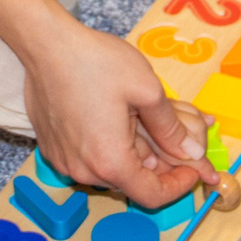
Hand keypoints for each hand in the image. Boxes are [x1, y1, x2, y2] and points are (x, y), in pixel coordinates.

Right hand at [21, 17, 215, 208]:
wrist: (47, 45)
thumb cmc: (96, 63)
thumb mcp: (147, 90)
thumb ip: (171, 129)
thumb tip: (191, 153)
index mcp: (110, 162)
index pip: (152, 195)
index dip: (178, 187)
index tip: (193, 169)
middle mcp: (83, 171)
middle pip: (130, 182)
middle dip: (157, 165)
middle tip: (172, 136)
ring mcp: (64, 161)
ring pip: (108, 169)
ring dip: (130, 153)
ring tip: (140, 120)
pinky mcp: (52, 147)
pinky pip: (87, 158)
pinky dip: (106, 146)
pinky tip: (112, 116)